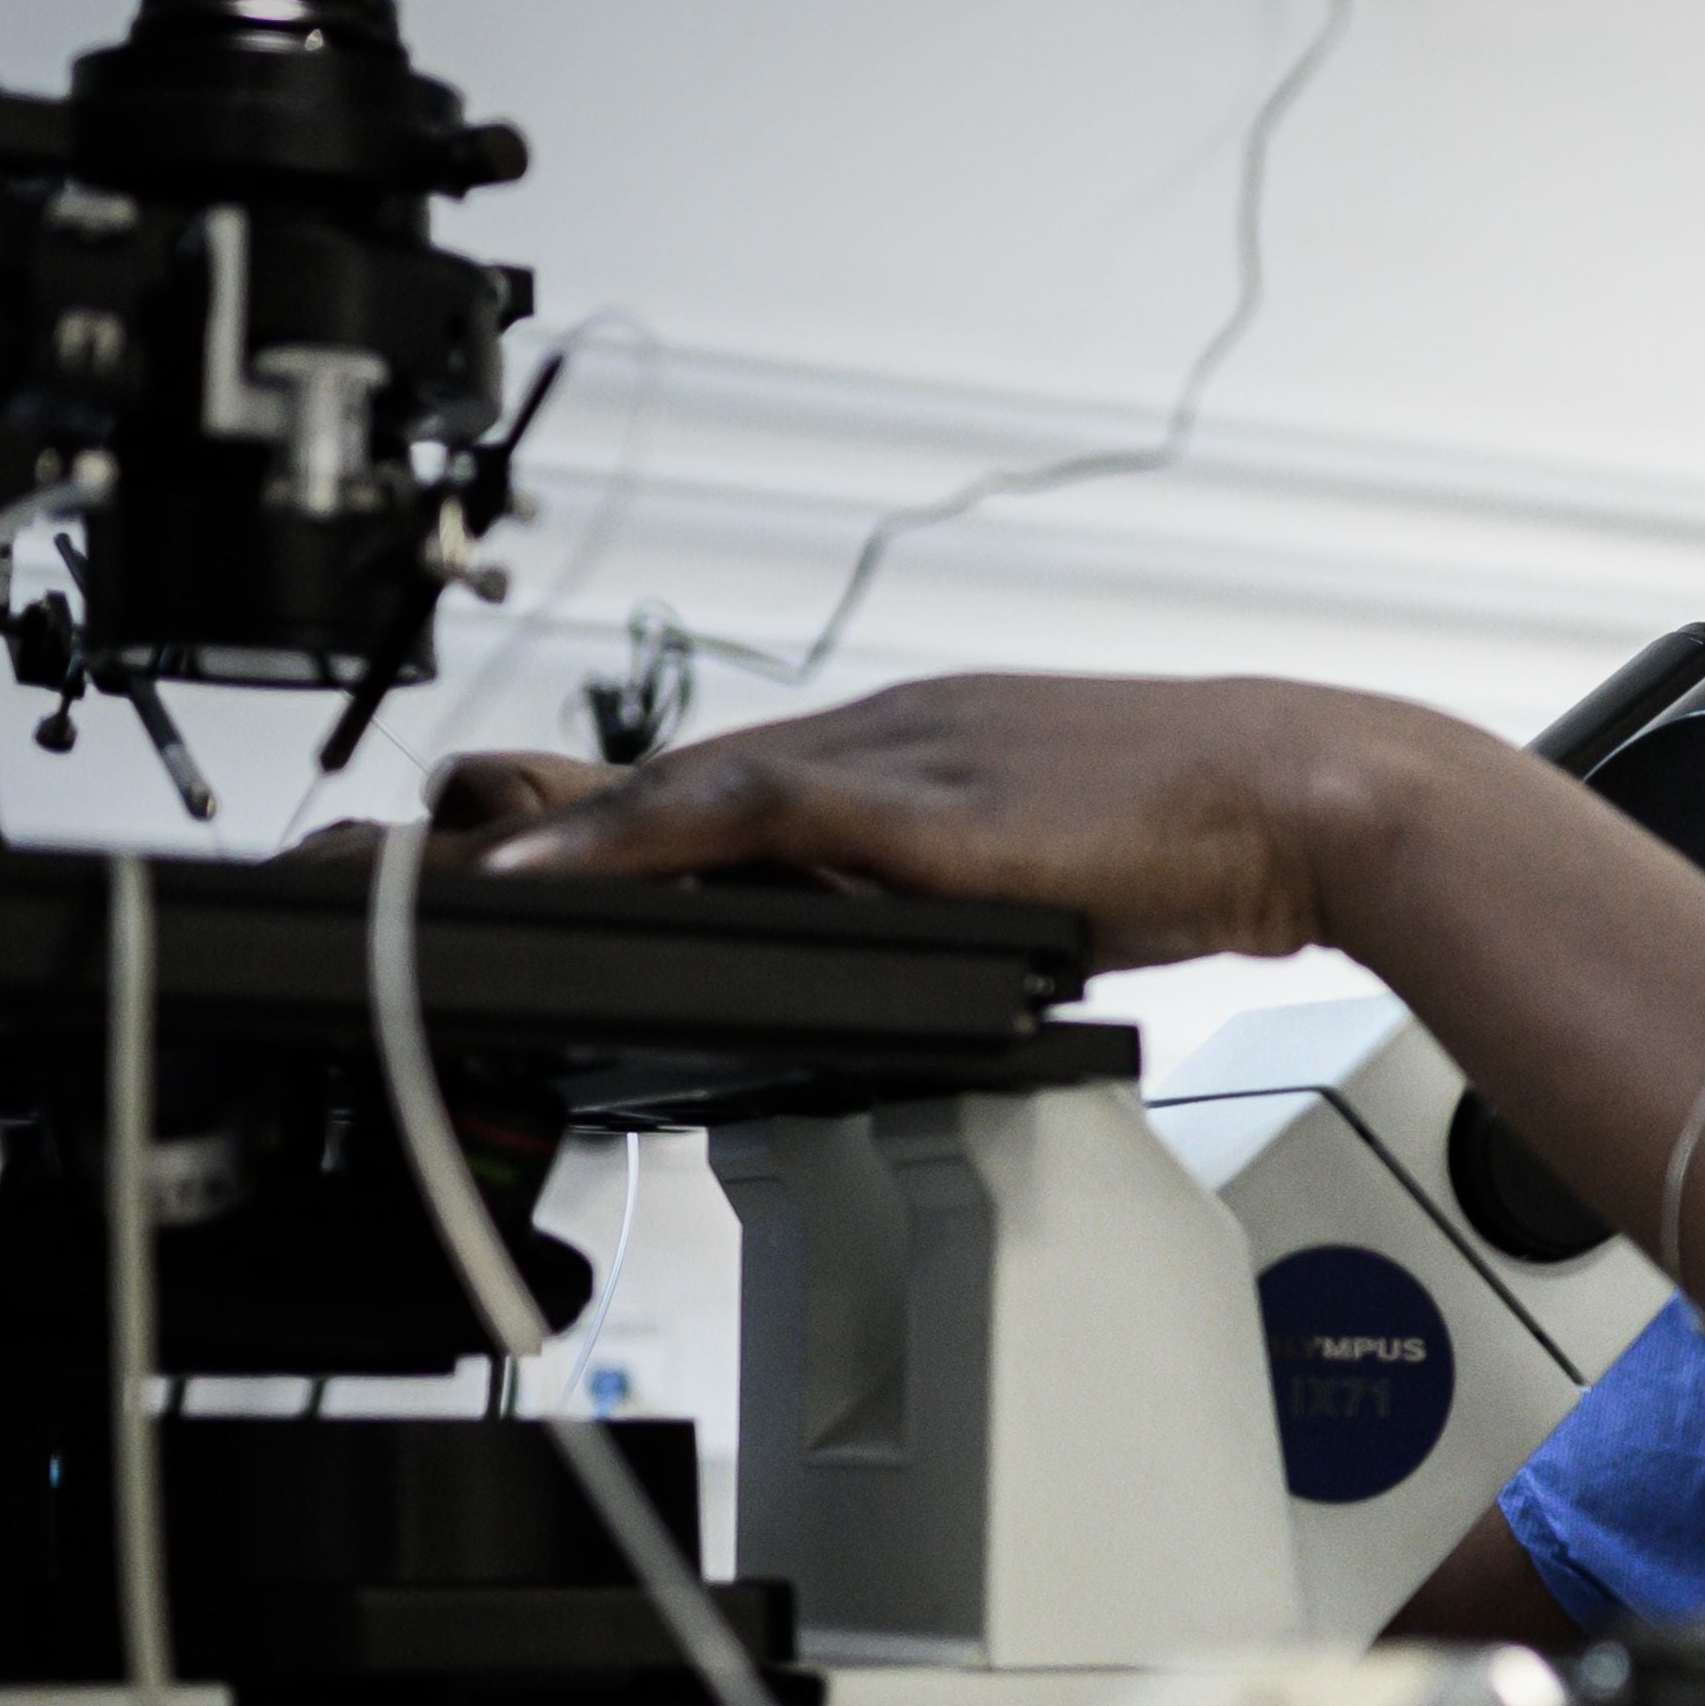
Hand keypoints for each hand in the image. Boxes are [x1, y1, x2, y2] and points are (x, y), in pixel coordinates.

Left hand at [445, 674, 1449, 969]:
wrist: (1305, 791)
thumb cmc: (1211, 838)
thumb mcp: (1054, 879)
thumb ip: (964, 905)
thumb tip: (911, 968)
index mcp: (909, 757)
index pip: (720, 794)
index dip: (605, 832)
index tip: (510, 871)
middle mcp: (875, 737)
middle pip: (659, 782)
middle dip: (525, 831)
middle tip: (399, 877)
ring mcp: (883, 757)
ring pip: (666, 791)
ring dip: (535, 842)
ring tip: (418, 888)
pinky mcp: (902, 792)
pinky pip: (724, 814)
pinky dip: (620, 846)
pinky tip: (535, 880)